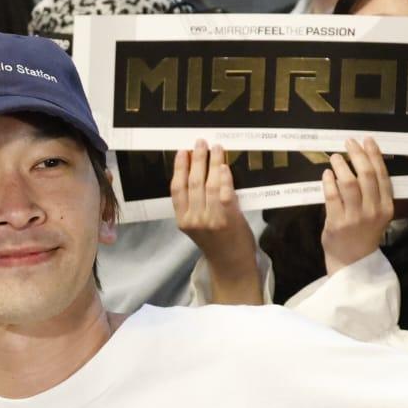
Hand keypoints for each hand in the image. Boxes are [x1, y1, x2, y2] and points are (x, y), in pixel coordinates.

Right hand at [170, 141, 259, 301]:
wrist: (231, 265)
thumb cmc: (217, 243)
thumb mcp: (197, 226)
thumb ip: (195, 205)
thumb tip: (199, 173)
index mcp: (182, 220)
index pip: (176, 189)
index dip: (179, 168)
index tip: (182, 152)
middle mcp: (193, 219)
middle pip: (192, 183)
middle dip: (196, 159)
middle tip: (200, 143)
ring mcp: (210, 219)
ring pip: (208, 185)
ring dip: (212, 163)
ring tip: (216, 148)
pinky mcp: (227, 219)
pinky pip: (223, 193)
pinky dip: (224, 178)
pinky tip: (224, 166)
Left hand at [320, 138, 393, 275]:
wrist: (352, 262)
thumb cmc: (363, 234)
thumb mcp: (377, 214)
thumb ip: (373, 193)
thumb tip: (362, 163)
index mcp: (386, 207)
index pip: (382, 175)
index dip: (374, 155)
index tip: (367, 141)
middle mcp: (373, 211)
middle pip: (367, 176)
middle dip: (357, 155)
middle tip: (349, 142)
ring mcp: (355, 217)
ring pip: (349, 183)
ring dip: (341, 166)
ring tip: (335, 157)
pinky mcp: (337, 223)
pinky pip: (332, 196)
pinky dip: (329, 182)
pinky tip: (327, 174)